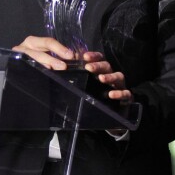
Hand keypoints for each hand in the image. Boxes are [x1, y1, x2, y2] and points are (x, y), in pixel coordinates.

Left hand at [12, 39, 132, 133]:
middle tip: (89, 67)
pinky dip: (121, 93)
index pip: (96, 58)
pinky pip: (127, 94)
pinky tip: (112, 95)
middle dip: (98, 65)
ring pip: (119, 76)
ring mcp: (119, 86)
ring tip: (101, 79)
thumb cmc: (90, 101)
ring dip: (110, 77)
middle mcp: (109, 76)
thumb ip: (68, 82)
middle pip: (107, 65)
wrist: (106, 119)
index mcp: (98, 71)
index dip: (91, 56)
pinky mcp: (126, 99)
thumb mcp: (79, 90)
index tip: (83, 56)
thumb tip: (47, 74)